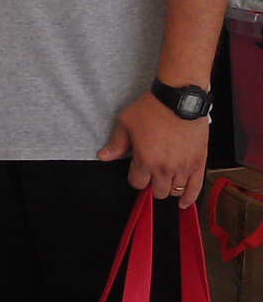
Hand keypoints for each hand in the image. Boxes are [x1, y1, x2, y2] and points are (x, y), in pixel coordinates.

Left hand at [98, 91, 207, 207]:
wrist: (179, 98)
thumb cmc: (151, 109)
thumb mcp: (126, 123)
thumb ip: (116, 143)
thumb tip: (103, 156)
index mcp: (145, 160)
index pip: (137, 183)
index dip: (136, 178)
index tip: (138, 171)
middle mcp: (164, 168)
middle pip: (157, 191)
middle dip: (152, 185)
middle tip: (152, 174)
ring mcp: (183, 167)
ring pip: (174, 191)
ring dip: (168, 187)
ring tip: (166, 179)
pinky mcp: (199, 163)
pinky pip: (195, 188)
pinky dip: (189, 197)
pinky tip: (184, 202)